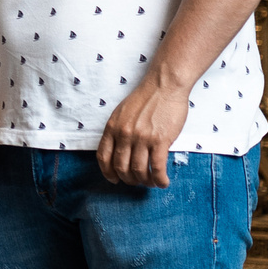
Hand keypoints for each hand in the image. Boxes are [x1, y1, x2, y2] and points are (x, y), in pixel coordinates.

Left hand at [98, 71, 189, 187]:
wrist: (164, 85)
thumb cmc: (146, 98)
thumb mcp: (122, 113)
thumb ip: (118, 131)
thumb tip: (119, 150)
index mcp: (112, 128)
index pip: (103, 157)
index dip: (108, 172)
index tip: (114, 179)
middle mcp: (124, 135)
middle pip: (121, 167)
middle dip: (128, 179)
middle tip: (136, 182)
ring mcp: (142, 138)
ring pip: (139, 170)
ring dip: (145, 181)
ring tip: (151, 182)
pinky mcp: (160, 141)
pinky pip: (157, 168)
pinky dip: (159, 179)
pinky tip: (163, 182)